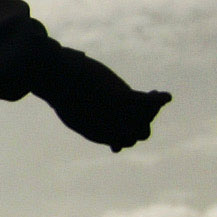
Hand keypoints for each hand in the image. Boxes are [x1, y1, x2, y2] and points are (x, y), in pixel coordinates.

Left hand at [35, 50, 168, 151]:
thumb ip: (75, 98)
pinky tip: (165, 96)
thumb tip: (75, 86)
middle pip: (137, 134)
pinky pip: (147, 103)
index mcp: (95, 131)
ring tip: (155, 98)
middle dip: (143, 124)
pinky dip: (158, 99)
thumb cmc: (55, 85)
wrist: (51, 76)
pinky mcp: (123, 99)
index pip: (120, 141)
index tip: (123, 133)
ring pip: (145, 120)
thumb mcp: (67, 99)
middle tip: (147, 110)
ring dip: (151, 110)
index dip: (125, 138)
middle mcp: (109, 129)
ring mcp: (117, 115)